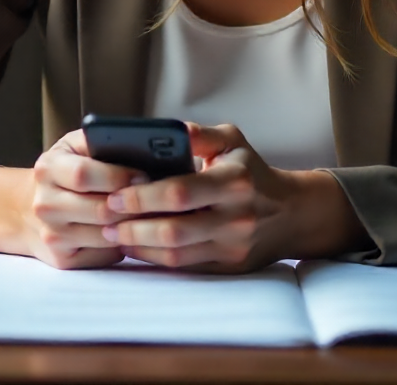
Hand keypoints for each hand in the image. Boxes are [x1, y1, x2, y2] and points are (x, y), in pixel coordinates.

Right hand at [0, 130, 146, 269]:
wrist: (28, 207)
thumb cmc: (67, 171)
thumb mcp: (76, 146)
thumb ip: (101, 142)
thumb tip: (144, 149)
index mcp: (48, 168)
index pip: (84, 175)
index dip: (118, 176)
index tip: (144, 174)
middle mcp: (45, 204)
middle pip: (99, 209)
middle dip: (132, 204)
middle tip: (156, 198)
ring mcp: (51, 235)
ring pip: (104, 235)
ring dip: (131, 226)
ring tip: (150, 213)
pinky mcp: (62, 260)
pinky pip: (103, 255)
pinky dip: (121, 244)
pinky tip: (130, 230)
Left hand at [99, 123, 368, 272]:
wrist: (290, 212)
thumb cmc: (251, 169)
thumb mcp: (233, 140)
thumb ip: (200, 134)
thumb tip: (169, 130)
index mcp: (235, 180)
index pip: (181, 191)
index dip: (144, 196)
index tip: (116, 193)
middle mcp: (236, 216)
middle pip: (174, 229)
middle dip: (133, 225)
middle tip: (105, 217)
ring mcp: (233, 246)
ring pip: (176, 254)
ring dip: (139, 245)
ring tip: (113, 233)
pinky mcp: (228, 267)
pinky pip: (184, 267)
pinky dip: (155, 259)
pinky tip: (136, 247)